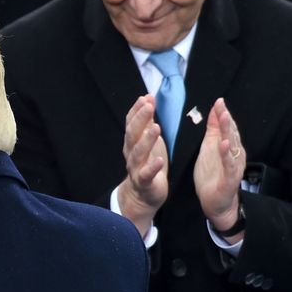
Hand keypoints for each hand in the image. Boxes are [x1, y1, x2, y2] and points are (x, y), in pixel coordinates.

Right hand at [117, 95, 168, 236]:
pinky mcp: (144, 182)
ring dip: (146, 140)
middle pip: (133, 135)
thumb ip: (145, 122)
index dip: (137, 110)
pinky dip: (152, 167)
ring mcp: (136, 167)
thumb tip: (147, 99)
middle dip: (140, 119)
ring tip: (156, 127)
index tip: (145, 97)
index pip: (131, 123)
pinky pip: (147, 174)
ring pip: (138, 153)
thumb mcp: (146, 140)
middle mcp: (131, 153)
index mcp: (132, 142)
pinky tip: (160, 160)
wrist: (142, 194)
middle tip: (149, 106)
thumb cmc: (147, 163)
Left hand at [194, 98, 245, 238]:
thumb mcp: (209, 148)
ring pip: (233, 146)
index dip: (223, 114)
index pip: (228, 127)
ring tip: (224, 119)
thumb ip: (214, 130)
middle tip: (221, 106)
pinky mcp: (230, 178)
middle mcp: (235, 154)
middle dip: (227, 119)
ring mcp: (234, 166)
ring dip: (229, 132)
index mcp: (229, 146)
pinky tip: (224, 145)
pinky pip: (229, 165)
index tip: (218, 101)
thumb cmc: (213, 174)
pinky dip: (227, 155)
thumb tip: (215, 110)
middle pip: (232, 134)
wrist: (215, 202)